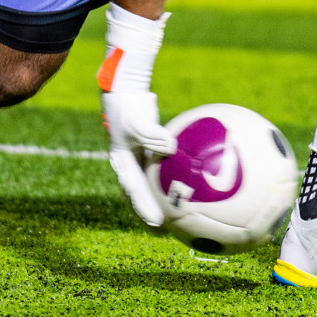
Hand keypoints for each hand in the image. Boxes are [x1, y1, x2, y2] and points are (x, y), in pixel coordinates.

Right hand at [98, 3, 175, 227]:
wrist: (124, 87)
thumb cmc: (127, 105)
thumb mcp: (137, 122)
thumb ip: (152, 136)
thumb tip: (172, 147)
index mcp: (123, 163)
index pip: (133, 192)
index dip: (144, 209)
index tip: (156, 224)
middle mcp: (130, 164)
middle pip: (141, 194)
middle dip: (153, 211)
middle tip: (169, 228)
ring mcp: (139, 156)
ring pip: (152, 183)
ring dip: (163, 197)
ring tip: (182, 211)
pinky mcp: (150, 148)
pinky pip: (163, 166)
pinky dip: (174, 174)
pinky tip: (193, 178)